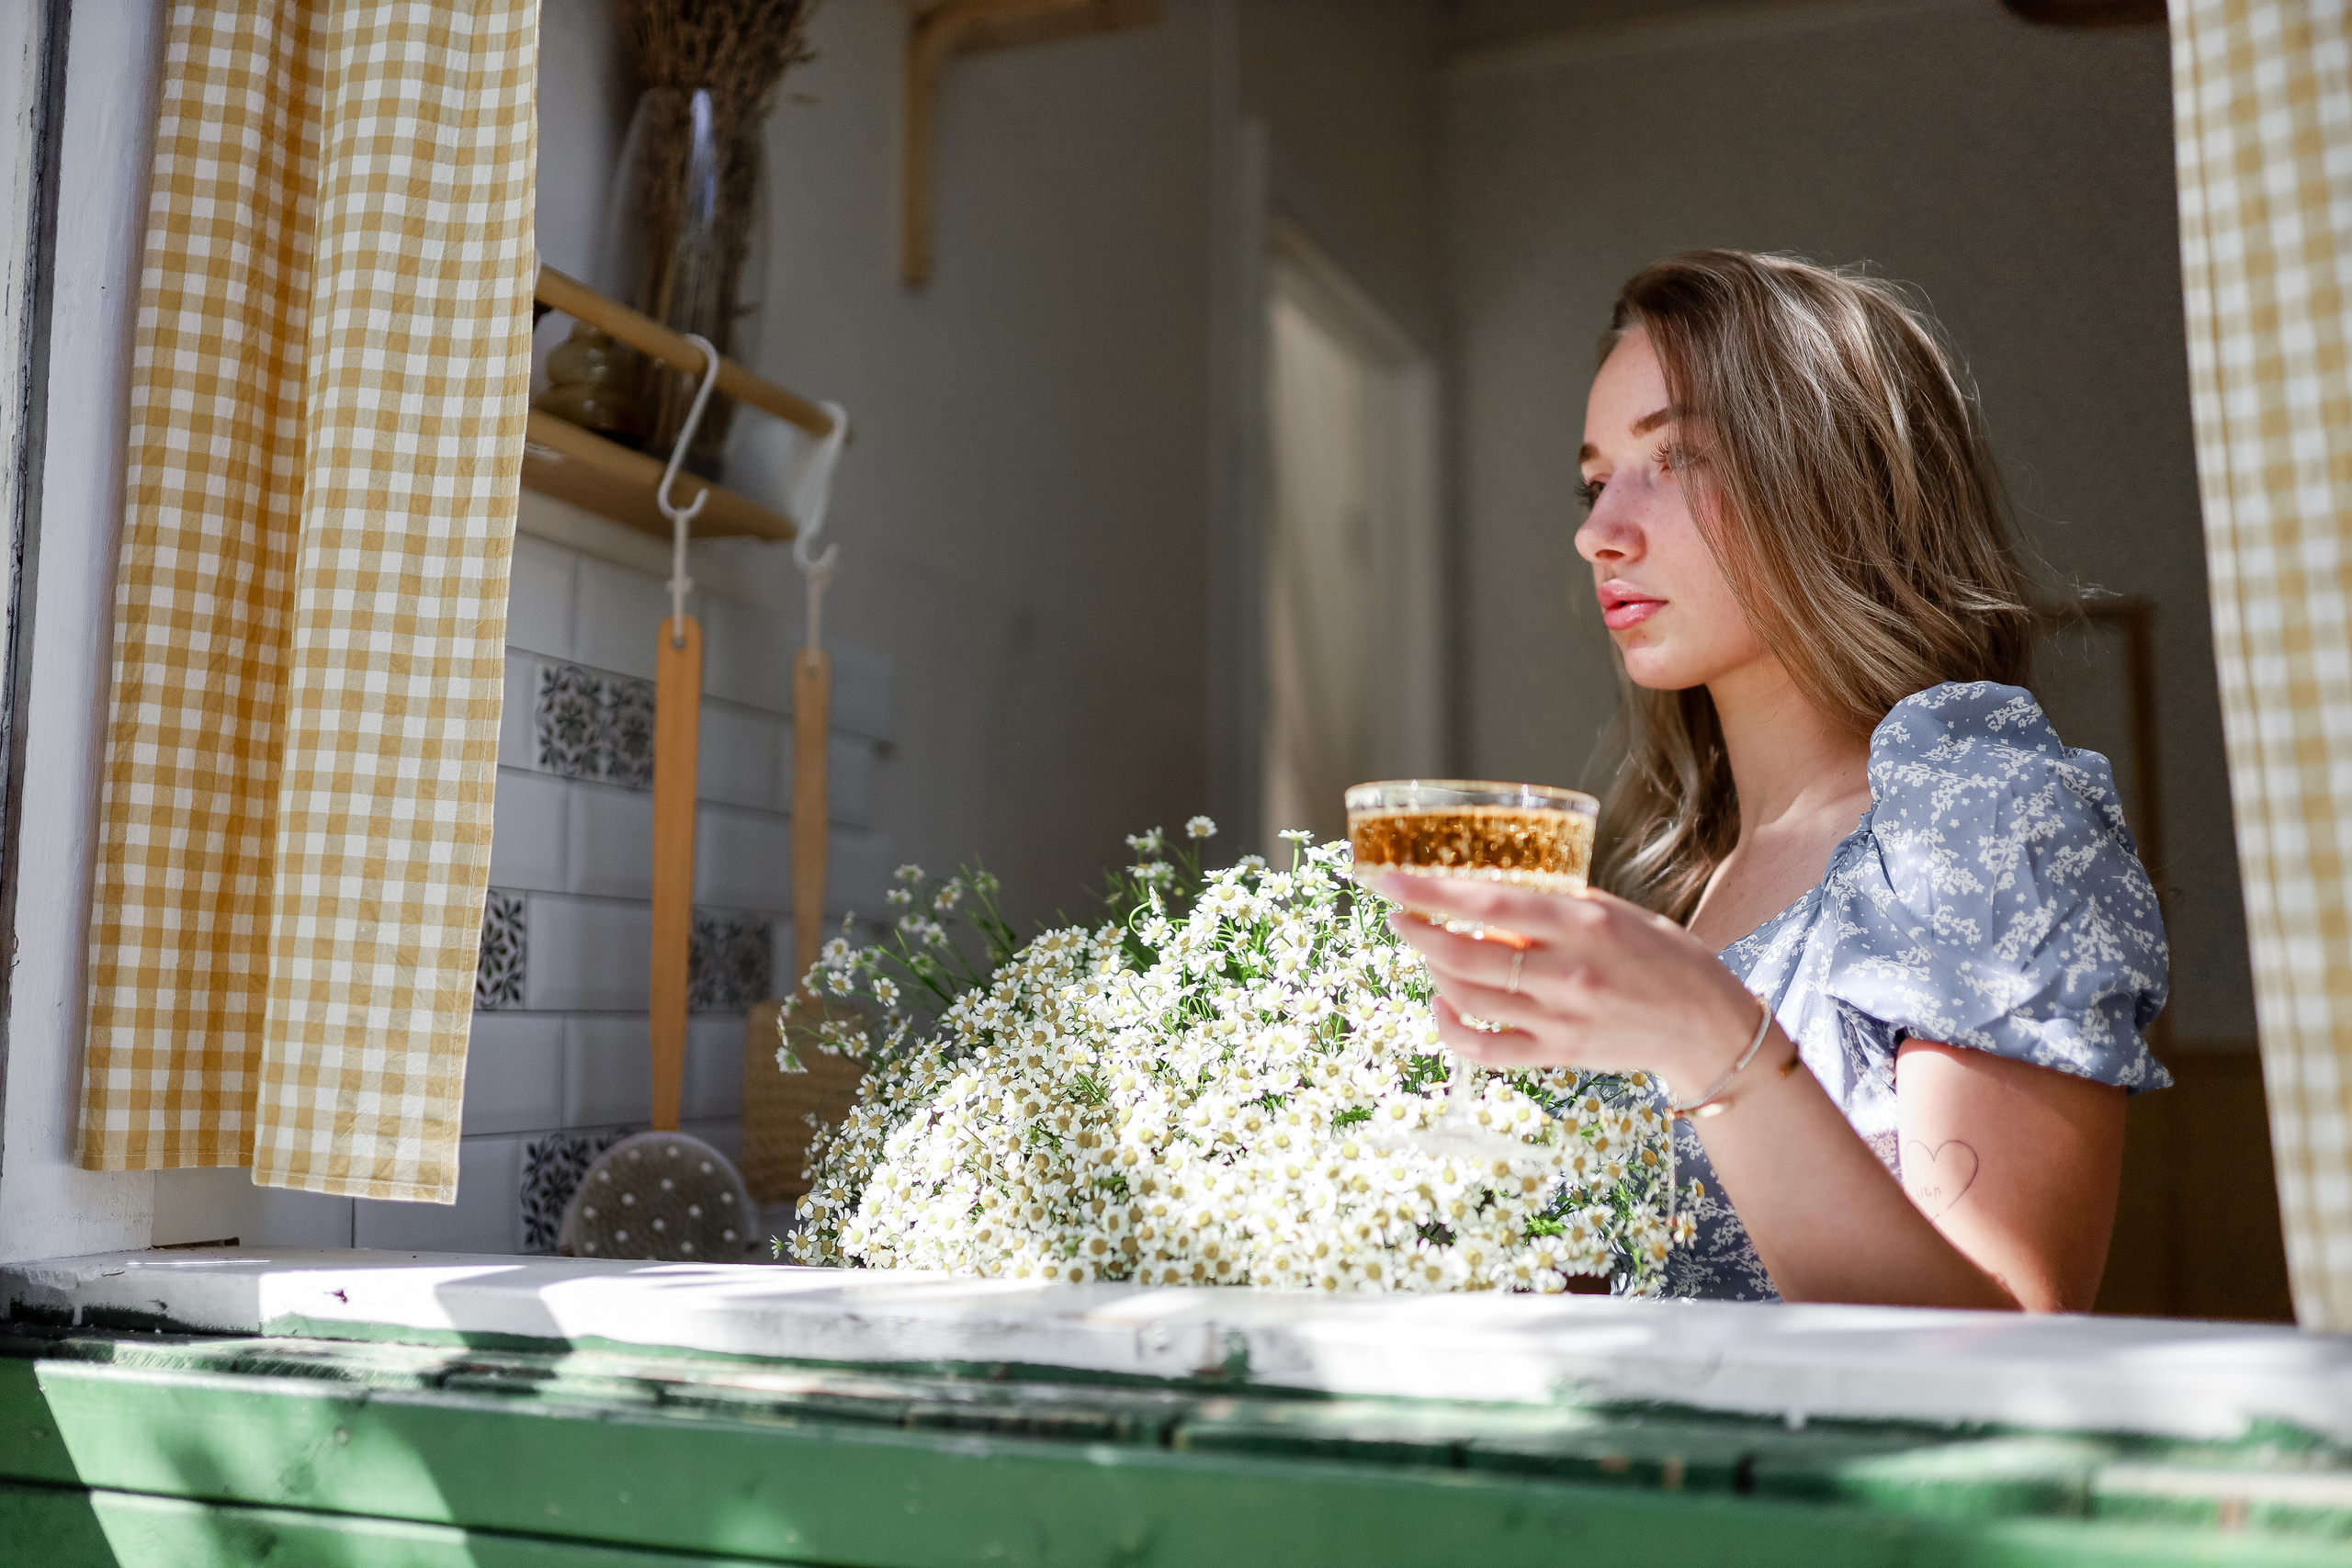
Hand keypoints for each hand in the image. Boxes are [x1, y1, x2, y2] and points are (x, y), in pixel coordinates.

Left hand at [1367, 872, 1759, 1094]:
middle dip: (1417, 932)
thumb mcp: (1615, 910)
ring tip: (1427, 950)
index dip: (1431, 892)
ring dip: (1433, 971)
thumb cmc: (1663, 957)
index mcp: (1582, 923)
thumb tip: (1491, 888)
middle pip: (1465, 954)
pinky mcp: (1556, 1054)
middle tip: (1398, 915)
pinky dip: (1451, 1028)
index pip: (1489, 902)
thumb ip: (1555, 902)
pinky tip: (1442, 1005)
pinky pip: (1485, 1048)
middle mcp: (1566, 972)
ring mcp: (1558, 1018)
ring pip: (1468, 997)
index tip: (1390, 880)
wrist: (1705, 1025)